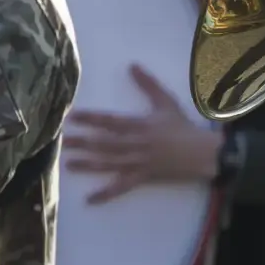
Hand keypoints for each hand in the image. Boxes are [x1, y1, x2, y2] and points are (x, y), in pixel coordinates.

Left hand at [63, 63, 222, 203]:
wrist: (202, 153)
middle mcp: (137, 144)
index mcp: (141, 125)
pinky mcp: (143, 177)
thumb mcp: (166, 102)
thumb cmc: (182, 127)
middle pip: (106, 143)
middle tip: (63, 141)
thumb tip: (132, 65)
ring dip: (88, 164)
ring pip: (109, 164)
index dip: (92, 119)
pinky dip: (106, 194)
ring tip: (68, 163)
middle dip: (84, 142)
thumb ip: (148, 84)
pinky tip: (90, 199)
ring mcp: (139, 162)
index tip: (73, 116)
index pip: (112, 121)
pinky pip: (122, 187)